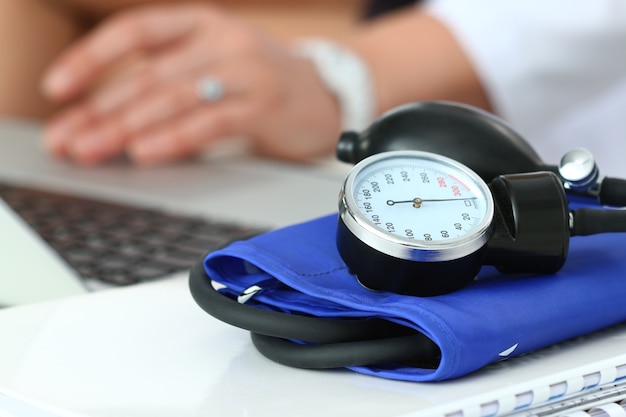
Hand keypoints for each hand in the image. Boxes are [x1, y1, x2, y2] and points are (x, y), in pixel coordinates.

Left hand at [41, 3, 341, 164]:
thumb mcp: (214, 66)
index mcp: (201, 25)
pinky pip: (212, 120)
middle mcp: (220, 40)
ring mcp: (245, 69)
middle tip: (68, 140)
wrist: (328, 94)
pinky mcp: (264, 104)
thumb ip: (170, 82)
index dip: (91, 58)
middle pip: (148, 75)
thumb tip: (111, 120)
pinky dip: (176, 137)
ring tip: (94, 149)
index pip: (135, 32)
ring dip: (128, 126)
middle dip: (100, 111)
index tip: (58, 89)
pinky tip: (148, 152)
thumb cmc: (264, 84)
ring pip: (174, 97)